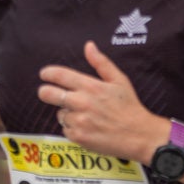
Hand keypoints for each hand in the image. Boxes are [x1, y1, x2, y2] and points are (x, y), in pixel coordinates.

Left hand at [39, 42, 166, 162]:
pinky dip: (73, 128)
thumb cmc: (130, 107)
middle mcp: (82, 103)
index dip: (48, 73)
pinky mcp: (78, 137)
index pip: (59, 75)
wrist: (139, 136)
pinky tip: (87, 127)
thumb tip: (89, 46)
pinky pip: (65, 129)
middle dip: (45, 92)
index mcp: (91, 86)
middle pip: (48, 94)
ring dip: (67, 113)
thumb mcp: (119, 80)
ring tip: (85, 115)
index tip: (44, 74)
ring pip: (59, 114)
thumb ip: (101, 63)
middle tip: (47, 93)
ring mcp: (79, 121)